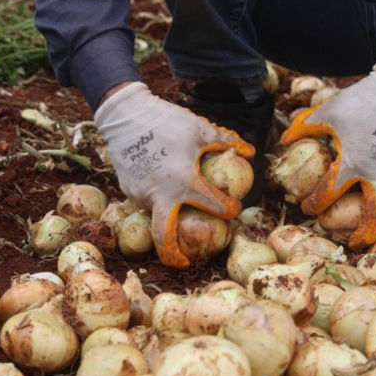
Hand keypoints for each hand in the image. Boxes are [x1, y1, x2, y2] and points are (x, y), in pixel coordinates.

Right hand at [95, 82, 253, 268]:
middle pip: (164, 237)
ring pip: (156, 212)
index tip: (234, 209)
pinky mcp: (127, 188)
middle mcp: (159, 195)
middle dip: (174, 255)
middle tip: (185, 262)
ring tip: (178, 205)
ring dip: (169, 214)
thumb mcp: (201, 129)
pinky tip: (162, 181)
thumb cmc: (167, 121)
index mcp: (183, 182)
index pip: (213, 205)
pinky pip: (145, 198)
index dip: (229, 209)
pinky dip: (157, 197)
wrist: (124, 112)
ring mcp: (139, 194)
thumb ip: (226, 142)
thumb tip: (251, 152)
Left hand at [281, 62, 375, 248]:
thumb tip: (283, 141)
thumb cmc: (361, 101)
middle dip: (364, 234)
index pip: (328, 194)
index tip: (306, 206)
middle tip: (353, 243)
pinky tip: (374, 170)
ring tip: (359, 204)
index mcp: (353, 164)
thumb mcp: (328, 112)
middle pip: (373, 215)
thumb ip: (304, 128)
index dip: (314, 203)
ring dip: (370, 201)